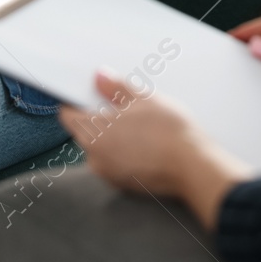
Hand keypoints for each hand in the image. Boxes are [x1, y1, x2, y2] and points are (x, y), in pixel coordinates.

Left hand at [58, 69, 254, 228]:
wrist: (193, 166)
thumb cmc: (167, 130)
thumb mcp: (142, 98)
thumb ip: (115, 87)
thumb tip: (99, 77)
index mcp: (93, 133)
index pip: (68, 116)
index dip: (75, 102)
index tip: (88, 94)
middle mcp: (95, 157)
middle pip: (84, 132)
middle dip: (97, 119)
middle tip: (122, 106)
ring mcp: (108, 173)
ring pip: (100, 148)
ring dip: (111, 136)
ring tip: (137, 125)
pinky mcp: (123, 184)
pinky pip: (114, 162)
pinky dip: (122, 152)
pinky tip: (143, 143)